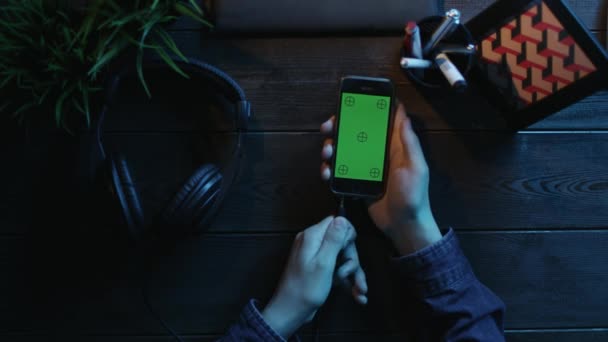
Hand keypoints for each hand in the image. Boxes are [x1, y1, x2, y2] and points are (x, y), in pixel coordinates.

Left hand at [262, 216, 367, 338]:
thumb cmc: (305, 289)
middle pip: (342, 241)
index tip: (348, 253)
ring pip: (342, 257)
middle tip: (346, 274)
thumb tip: (342, 218)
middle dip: (350, 259)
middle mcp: (313, 243)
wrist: (290, 311)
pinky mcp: (318, 268)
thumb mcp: (324, 263)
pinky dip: (346, 280)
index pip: (336, 221)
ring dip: (351, 273)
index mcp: (312, 237)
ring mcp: (315, 256)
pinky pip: (336, 268)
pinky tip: (357, 294)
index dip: (347, 236)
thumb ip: (333, 239)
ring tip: (358, 290)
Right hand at [320, 103, 441, 254]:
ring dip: (331, 148)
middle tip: (328, 127)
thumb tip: (403, 114)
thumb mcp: (416, 167)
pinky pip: (339, 171)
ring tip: (326, 152)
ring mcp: (365, 167)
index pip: (381, 121)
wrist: (403, 226)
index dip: (368, 109)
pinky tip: (326, 172)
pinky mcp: (355, 181)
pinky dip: (330, 169)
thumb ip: (408, 142)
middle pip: (355, 133)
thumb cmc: (413, 196)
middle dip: (339, 127)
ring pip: (343, 150)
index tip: (353, 100)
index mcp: (394, 146)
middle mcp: (377, 153)